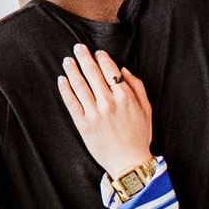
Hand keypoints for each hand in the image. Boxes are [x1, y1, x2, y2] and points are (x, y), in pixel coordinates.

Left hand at [55, 44, 153, 175]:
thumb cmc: (139, 135)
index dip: (102, 58)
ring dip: (72, 70)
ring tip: (67, 60)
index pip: (110, 70)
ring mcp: (94, 113)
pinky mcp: (83, 124)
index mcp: (125, 97)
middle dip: (84, 58)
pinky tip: (61, 80)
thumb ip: (136, 87)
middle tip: (77, 47)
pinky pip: (71, 103)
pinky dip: (65, 89)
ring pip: (79, 85)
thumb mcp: (146, 109)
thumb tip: (123, 70)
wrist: (129, 161)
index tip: (97, 52)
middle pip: (92, 74)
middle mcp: (109, 102)